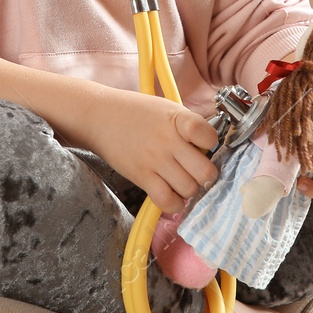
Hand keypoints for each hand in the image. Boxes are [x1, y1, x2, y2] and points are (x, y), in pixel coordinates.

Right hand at [83, 88, 220, 214]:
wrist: (100, 117)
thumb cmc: (136, 112)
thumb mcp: (167, 109)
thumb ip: (189, 125)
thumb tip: (211, 146)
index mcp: (177, 119)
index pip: (208, 135)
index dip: (212, 143)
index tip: (206, 144)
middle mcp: (168, 141)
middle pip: (204, 172)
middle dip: (207, 175)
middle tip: (200, 171)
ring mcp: (155, 161)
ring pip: (189, 189)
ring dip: (190, 189)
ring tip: (184, 181)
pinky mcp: (142, 177)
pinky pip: (167, 201)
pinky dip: (175, 203)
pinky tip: (173, 195)